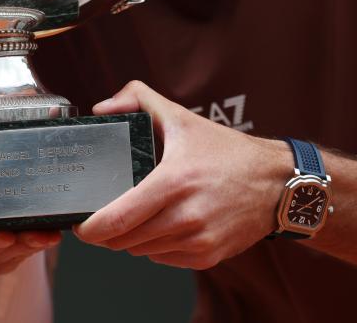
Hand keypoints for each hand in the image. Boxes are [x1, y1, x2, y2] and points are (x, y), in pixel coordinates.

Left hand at [74, 81, 290, 268]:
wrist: (276, 183)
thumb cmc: (227, 152)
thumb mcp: (181, 117)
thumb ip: (137, 99)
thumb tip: (102, 108)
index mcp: (173, 182)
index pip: (118, 219)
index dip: (90, 228)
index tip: (79, 225)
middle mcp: (185, 217)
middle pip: (124, 240)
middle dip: (107, 232)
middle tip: (102, 217)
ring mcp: (198, 240)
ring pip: (141, 250)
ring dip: (130, 239)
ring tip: (135, 217)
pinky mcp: (207, 256)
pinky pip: (163, 258)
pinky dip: (154, 246)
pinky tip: (161, 226)